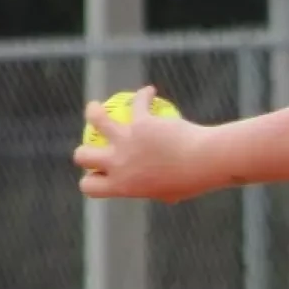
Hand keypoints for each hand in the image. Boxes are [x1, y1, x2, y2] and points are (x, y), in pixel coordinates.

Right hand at [72, 86, 209, 202]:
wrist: (205, 162)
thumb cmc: (195, 180)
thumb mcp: (174, 192)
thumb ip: (161, 192)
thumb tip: (166, 196)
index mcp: (122, 186)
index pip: (90, 187)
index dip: (90, 179)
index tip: (99, 174)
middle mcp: (118, 164)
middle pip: (83, 155)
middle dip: (83, 153)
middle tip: (93, 146)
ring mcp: (126, 141)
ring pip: (97, 120)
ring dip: (93, 112)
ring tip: (95, 107)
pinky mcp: (141, 122)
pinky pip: (138, 103)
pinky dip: (143, 95)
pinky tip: (149, 91)